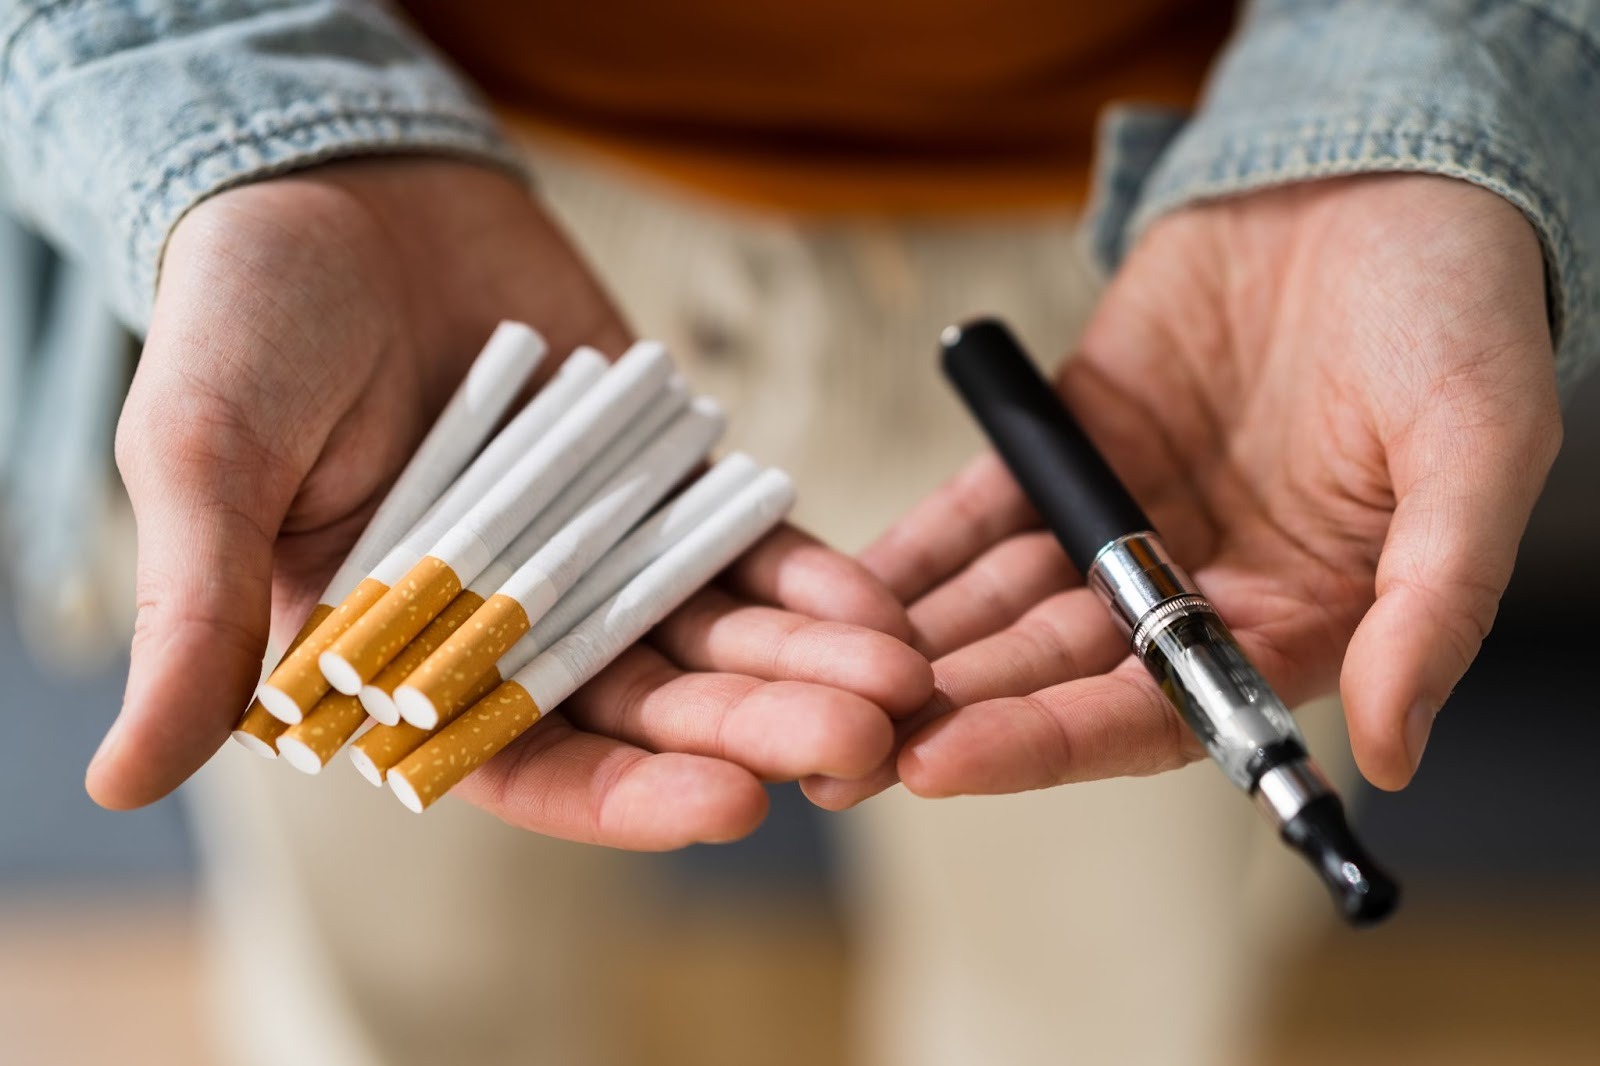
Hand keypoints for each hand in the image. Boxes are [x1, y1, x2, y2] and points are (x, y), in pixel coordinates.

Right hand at [89, 157, 929, 846]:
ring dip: (807, 666)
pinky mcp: (656, 486)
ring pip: (714, 638)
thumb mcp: (201, 460)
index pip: (520, 761)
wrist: (345, 193)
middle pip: (649, 708)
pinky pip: (740, 547)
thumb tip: (122, 777)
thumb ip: (193, 614)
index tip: (726, 802)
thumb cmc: (247, 324)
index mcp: (403, 659)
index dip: (625, 793)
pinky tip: (876, 602)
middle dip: (755, 730)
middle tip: (857, 744)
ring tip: (900, 681)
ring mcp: (596, 555)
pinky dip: (805, 575)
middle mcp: (511, 626)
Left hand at [809, 174, 1560, 807]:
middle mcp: (1193, 587)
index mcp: (1291, 617)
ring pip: (1000, 600)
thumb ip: (1436, 602)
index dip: (1047, 741)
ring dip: (915, 644)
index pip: (1151, 711)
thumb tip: (1392, 750)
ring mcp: (1119, 519)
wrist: (1382, 176)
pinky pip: (977, 510)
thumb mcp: (1478, 450)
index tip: (945, 763)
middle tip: (839, 744)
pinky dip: (916, 549)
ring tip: (816, 679)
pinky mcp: (1065, 447)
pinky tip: (839, 587)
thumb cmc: (1456, 311)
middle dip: (949, 707)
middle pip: (1052, 671)